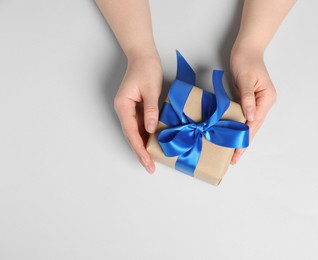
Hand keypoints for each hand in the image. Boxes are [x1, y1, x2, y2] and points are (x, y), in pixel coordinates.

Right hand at [114, 53, 162, 172]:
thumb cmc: (146, 69)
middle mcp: (123, 110)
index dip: (139, 149)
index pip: (131, 132)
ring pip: (135, 132)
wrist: (143, 56)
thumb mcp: (150, 89)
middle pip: (131, 136)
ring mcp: (128, 110)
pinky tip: (153, 144)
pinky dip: (145, 136)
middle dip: (140, 152)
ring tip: (152, 161)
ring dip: (142, 146)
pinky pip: (139, 126)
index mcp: (123, 106)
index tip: (147, 162)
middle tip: (150, 167)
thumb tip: (151, 129)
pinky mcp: (135, 108)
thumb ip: (151, 109)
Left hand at [230, 47, 276, 163]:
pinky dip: (238, 127)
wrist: (246, 49)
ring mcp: (257, 103)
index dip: (245, 138)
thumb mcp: (245, 78)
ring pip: (249, 124)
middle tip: (233, 159)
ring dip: (241, 137)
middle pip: (253, 127)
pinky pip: (243, 117)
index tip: (237, 152)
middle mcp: (264, 103)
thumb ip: (247, 98)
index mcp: (267, 99)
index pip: (254, 123)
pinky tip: (231, 135)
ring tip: (232, 152)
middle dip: (244, 143)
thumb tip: (249, 117)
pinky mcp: (249, 100)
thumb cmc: (246, 60)